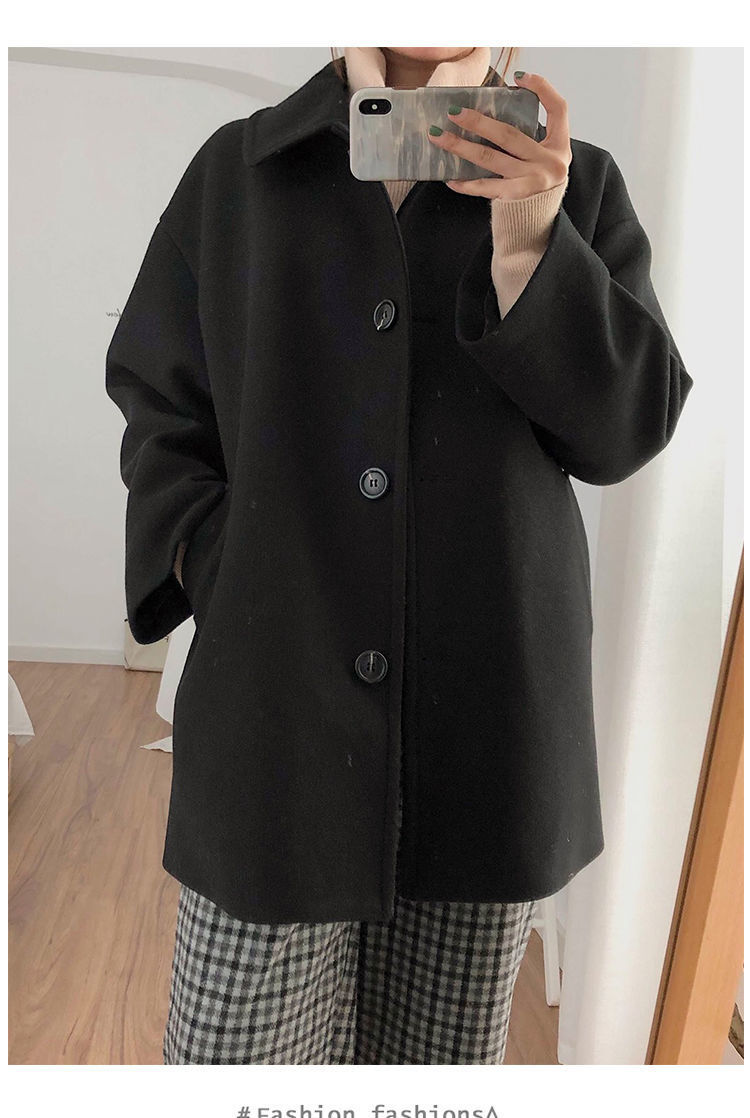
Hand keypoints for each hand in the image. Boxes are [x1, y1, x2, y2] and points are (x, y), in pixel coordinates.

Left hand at [426, 72, 571, 200]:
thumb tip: (492, 112)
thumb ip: (528, 136)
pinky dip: (466, 183)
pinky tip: (449, 177)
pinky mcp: (516, 197)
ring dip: (461, 146)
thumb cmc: (536, 182)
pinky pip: (486, 187)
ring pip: (491, 158)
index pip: (558, 108)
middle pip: (509, 135)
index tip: (519, 77)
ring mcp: (533, 181)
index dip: (543, 88)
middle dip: (478, 122)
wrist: (538, 222)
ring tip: (439, 137)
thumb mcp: (543, 156)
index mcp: (559, 145)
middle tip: (454, 112)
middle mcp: (550, 162)